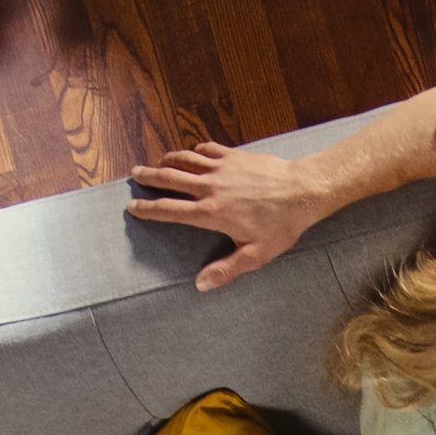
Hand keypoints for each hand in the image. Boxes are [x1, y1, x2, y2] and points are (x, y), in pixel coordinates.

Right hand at [127, 141, 344, 289]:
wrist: (303, 190)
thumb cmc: (282, 225)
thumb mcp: (255, 255)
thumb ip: (226, 270)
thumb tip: (200, 285)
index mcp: (211, 213)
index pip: (169, 210)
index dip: (148, 209)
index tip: (132, 207)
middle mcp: (210, 187)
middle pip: (170, 178)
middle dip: (148, 177)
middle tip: (134, 175)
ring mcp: (222, 168)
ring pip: (185, 159)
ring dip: (168, 160)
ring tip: (158, 163)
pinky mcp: (235, 155)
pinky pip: (207, 149)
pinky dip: (195, 151)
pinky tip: (193, 154)